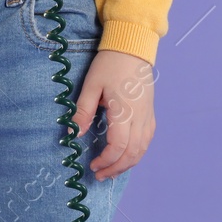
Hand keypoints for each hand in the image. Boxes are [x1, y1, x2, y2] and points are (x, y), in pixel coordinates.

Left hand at [72, 48, 155, 180]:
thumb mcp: (91, 85)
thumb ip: (82, 111)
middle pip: (133, 152)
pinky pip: (147, 138)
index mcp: (124, 110)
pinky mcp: (149, 111)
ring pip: (143, 148)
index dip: (106, 160)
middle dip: (116, 167)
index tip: (93, 165)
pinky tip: (127, 155)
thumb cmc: (110, 64)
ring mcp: (147, 114)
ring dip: (128, 163)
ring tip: (113, 170)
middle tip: (100, 174)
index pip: (119, 146)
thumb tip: (72, 135)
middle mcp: (140, 116)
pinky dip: (138, 151)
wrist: (133, 47)